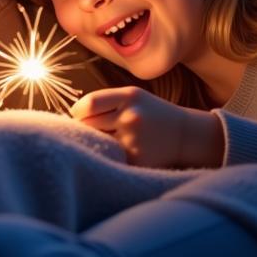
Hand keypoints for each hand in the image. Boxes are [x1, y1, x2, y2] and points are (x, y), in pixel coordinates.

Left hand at [70, 86, 223, 168]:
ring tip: (106, 140)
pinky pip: (110, 158)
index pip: (88, 105)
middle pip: (88, 125)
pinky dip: (108, 156)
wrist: (186, 136)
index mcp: (129, 96)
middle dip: (84, 127)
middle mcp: (131, 117)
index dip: (77, 112)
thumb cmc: (151, 113)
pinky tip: (117, 153)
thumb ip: (103, 101)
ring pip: (97, 143)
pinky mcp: (137, 161)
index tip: (78, 116)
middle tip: (91, 129)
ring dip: (95, 142)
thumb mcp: (132, 95)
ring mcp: (135, 141)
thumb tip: (70, 116)